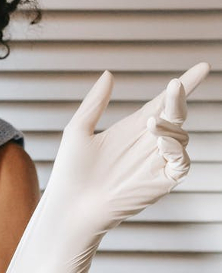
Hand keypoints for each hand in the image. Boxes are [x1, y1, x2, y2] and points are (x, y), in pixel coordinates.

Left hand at [50, 61, 210, 234]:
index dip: (183, 85)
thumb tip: (108, 74)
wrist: (70, 205)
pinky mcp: (161, 182)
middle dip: (180, 99)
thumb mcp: (79, 130)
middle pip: (176, 115)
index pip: (163, 102)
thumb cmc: (70, 171)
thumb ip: (95, 102)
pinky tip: (162, 143)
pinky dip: (177, 150)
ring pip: (181, 136)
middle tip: (175, 86)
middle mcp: (148, 143)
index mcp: (132, 128)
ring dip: (171, 125)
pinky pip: (182, 163)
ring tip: (151, 124)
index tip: (203, 67)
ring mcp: (156, 163)